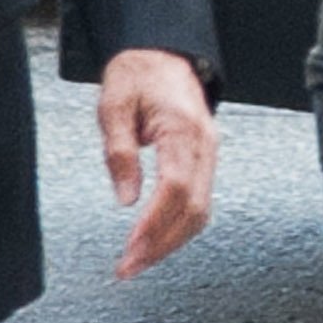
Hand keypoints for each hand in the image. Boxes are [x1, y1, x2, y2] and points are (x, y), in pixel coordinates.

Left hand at [96, 47, 215, 278]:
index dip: (155, 224)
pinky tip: (156, 240)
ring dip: (170, 242)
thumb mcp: (113, 105)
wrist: (161, 54)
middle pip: (193, 209)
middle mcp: (204, 145)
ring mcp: (209, 154)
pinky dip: (179, 227)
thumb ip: (119, 151)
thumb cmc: (136, 76)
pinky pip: (199, 202)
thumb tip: (126, 200)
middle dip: (161, 244)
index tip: (130, 249)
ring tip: (137, 261)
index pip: (175, 188)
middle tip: (127, 267)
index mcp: (182, 129)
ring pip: (201, 212)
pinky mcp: (204, 160)